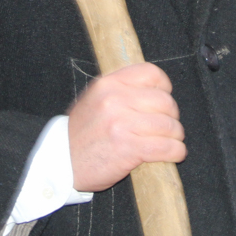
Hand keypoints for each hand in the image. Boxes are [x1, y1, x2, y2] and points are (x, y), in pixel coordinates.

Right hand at [67, 62, 185, 192]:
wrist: (59, 162)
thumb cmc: (79, 134)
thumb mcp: (93, 100)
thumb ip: (119, 91)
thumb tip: (153, 91)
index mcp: (108, 84)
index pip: (150, 73)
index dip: (164, 87)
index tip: (165, 97)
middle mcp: (115, 100)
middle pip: (164, 101)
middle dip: (172, 116)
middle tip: (169, 126)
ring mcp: (121, 124)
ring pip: (168, 125)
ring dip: (176, 135)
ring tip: (172, 141)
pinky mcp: (128, 148)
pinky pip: (165, 147)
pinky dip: (176, 151)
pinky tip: (175, 153)